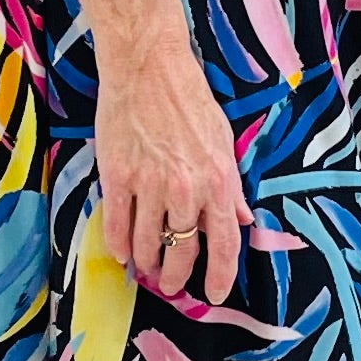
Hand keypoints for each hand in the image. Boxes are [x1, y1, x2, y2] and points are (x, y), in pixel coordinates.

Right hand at [95, 37, 249, 303]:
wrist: (148, 67)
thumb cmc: (188, 99)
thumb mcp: (222, 141)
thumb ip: (231, 185)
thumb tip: (243, 219)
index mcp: (218, 180)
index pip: (224, 242)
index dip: (219, 275)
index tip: (213, 293)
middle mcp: (186, 187)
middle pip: (183, 250)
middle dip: (176, 276)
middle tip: (170, 284)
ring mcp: (150, 183)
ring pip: (148, 243)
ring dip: (147, 263)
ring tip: (146, 269)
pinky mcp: (118, 175)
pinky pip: (117, 224)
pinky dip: (118, 245)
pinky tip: (121, 254)